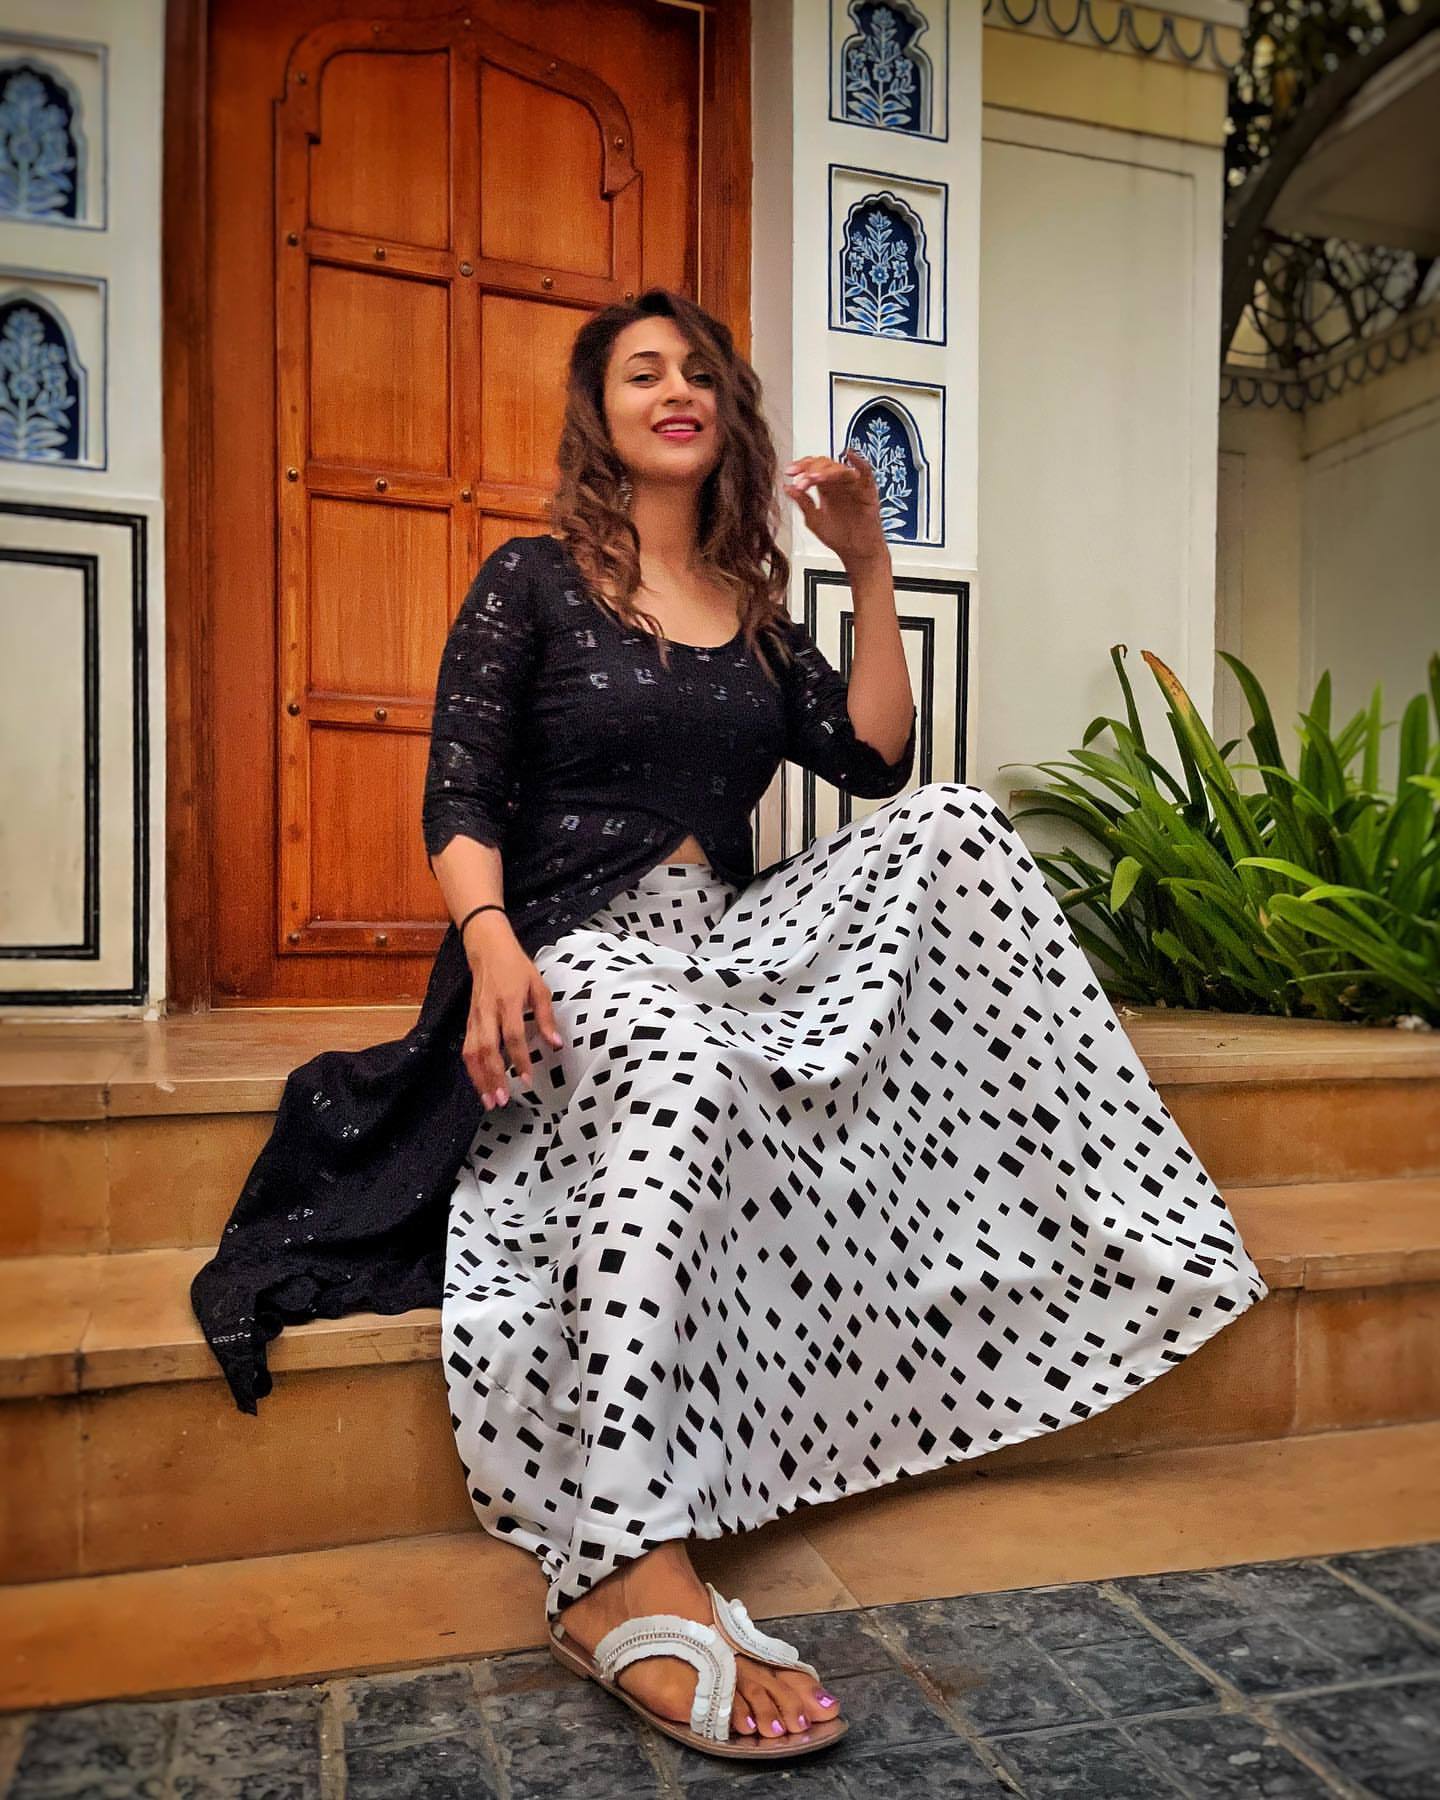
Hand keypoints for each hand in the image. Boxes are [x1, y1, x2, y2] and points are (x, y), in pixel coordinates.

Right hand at [462, 923, 563, 1108]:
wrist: (487, 948)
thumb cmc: (516, 966)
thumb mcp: (538, 986)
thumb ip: (546, 1017)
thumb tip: (556, 1044)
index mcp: (508, 1002)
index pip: (513, 1036)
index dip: (519, 1059)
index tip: (526, 1080)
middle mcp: (488, 1012)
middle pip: (488, 1050)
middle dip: (493, 1077)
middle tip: (502, 1100)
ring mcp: (475, 1017)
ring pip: (473, 1053)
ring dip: (479, 1079)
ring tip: (489, 1100)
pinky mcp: (468, 1020)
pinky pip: (467, 1048)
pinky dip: (472, 1069)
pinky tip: (480, 1084)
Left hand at [782, 448, 889, 568]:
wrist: (856, 553)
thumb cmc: (839, 537)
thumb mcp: (814, 520)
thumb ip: (803, 503)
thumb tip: (787, 488)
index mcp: (825, 487)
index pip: (812, 468)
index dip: (800, 467)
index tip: (789, 472)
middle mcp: (839, 483)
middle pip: (825, 465)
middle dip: (810, 470)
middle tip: (801, 481)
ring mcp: (853, 485)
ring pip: (840, 468)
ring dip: (826, 471)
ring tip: (813, 478)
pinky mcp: (868, 490)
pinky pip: (865, 471)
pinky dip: (859, 462)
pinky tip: (850, 455)